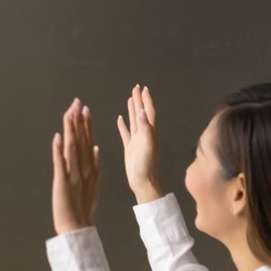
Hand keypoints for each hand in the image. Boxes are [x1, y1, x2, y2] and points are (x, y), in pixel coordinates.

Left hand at [51, 98, 100, 233]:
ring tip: (69, 113)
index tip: (84, 109)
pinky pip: (60, 163)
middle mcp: (84, 168)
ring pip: (72, 147)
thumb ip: (95, 165)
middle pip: (81, 140)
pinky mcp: (62, 182)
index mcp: (91, 168)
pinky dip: (58, 150)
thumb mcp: (94, 183)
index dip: (86, 125)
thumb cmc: (84, 206)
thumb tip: (95, 148)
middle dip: (78, 121)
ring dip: (70, 129)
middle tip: (76, 102)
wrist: (78, 226)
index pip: (88, 141)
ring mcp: (73, 174)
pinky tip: (57, 137)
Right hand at [115, 84, 164, 204]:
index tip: (143, 89)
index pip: (148, 112)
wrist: (143, 182)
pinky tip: (120, 118)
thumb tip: (142, 112)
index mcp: (150, 133)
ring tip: (130, 98)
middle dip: (139, 100)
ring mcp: (137, 141)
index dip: (146, 100)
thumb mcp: (148, 145)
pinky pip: (126, 133)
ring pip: (134, 121)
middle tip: (136, 88)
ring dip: (132, 109)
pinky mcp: (130, 148)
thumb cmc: (147, 166)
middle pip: (141, 113)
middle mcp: (145, 134)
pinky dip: (123, 125)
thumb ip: (146, 129)